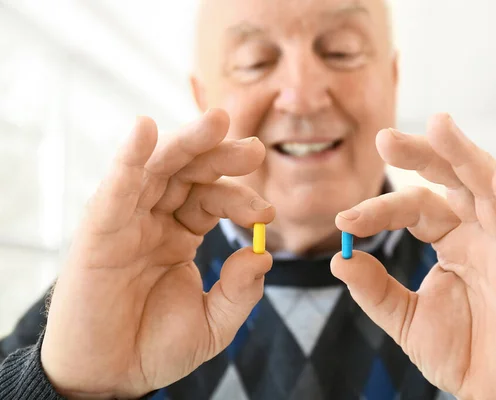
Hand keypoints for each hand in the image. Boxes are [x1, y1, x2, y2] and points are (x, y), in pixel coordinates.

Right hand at [41, 109, 275, 398]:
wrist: (110, 378)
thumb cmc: (155, 348)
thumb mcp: (213, 324)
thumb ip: (240, 292)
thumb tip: (262, 254)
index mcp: (180, 234)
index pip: (212, 199)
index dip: (240, 198)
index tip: (268, 211)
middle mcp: (154, 220)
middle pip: (187, 173)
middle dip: (219, 155)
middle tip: (254, 147)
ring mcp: (126, 221)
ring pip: (155, 170)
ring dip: (185, 143)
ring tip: (216, 122)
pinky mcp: (98, 232)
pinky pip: (114, 190)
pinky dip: (128, 159)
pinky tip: (144, 130)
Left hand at [332, 114, 495, 398]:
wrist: (495, 393)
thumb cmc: (460, 352)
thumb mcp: (404, 318)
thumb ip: (374, 289)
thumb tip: (338, 259)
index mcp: (452, 239)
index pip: (413, 207)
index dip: (379, 209)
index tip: (344, 219)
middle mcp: (479, 232)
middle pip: (451, 179)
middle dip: (421, 154)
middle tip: (383, 138)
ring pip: (487, 187)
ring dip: (463, 155)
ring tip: (439, 124)